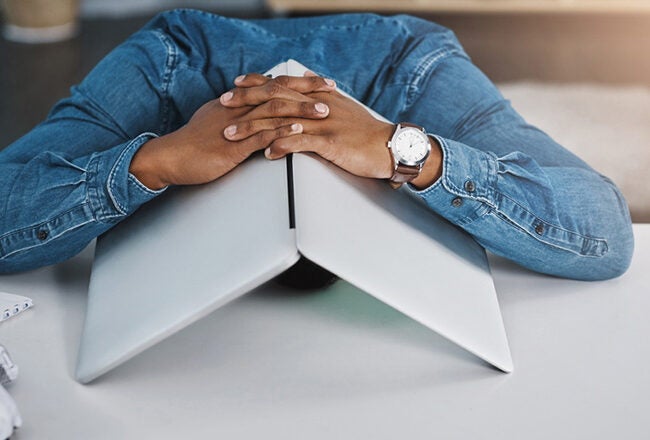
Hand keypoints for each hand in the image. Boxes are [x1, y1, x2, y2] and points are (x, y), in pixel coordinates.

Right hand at [129, 74, 336, 189]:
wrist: (170, 156)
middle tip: (331, 89)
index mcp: (238, 102)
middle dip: (308, 90)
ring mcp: (236, 127)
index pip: (273, 85)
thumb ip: (238, 114)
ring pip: (273, 112)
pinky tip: (298, 132)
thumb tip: (254, 107)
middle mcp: (239, 109)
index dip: (298, 82)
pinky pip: (260, 137)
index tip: (320, 82)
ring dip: (301, 111)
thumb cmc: (194, 143)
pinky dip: (281, 133)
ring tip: (323, 111)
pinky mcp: (233, 147)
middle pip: (278, 92)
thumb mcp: (217, 120)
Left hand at [227, 73, 441, 187]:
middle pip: (276, 98)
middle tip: (223, 104)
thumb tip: (302, 104)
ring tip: (233, 134)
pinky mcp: (331, 142)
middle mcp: (318, 106)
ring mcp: (324, 123)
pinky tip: (266, 152)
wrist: (390, 146)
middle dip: (247, 100)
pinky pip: (302, 142)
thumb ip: (320, 106)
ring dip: (254, 127)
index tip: (236, 84)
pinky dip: (282, 145)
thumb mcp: (342, 112)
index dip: (257, 83)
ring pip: (282, 120)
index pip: (283, 85)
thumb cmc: (365, 134)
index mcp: (319, 98)